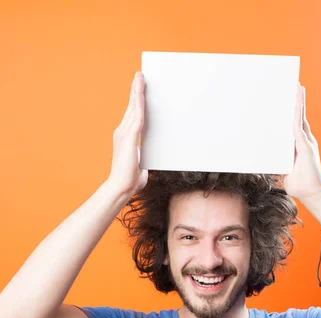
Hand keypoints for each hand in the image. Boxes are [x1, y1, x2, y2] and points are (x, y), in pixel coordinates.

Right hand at [106, 72, 148, 196]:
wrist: (121, 187)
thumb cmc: (130, 181)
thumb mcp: (141, 166)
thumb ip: (144, 160)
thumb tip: (148, 161)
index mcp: (124, 138)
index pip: (131, 115)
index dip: (135, 102)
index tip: (138, 90)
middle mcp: (122, 132)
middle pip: (131, 107)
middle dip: (136, 91)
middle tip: (140, 76)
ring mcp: (124, 132)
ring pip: (133, 107)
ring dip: (137, 91)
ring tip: (141, 77)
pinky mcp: (130, 135)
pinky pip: (137, 113)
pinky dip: (139, 100)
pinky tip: (142, 90)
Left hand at [282, 84, 320, 202]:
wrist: (311, 194)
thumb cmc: (299, 184)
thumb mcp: (285, 169)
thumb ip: (279, 161)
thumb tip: (267, 159)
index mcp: (298, 145)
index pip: (293, 124)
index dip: (291, 111)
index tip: (286, 98)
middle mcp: (304, 141)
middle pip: (299, 117)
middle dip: (296, 101)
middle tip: (293, 84)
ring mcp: (306, 143)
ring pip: (301, 119)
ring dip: (298, 103)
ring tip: (296, 87)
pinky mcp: (306, 147)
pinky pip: (299, 128)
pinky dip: (298, 115)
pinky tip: (295, 104)